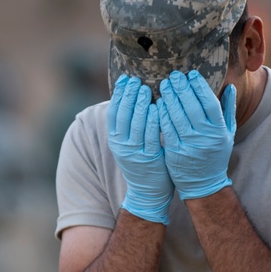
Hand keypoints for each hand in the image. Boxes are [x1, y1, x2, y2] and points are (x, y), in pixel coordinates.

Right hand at [107, 75, 173, 223]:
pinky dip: (152, 122)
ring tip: (146, 90)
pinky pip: (150, 137)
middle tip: (136, 81)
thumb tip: (132, 96)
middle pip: (122, 116)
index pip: (113, 112)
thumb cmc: (143, 161)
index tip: (125, 79)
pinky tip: (157, 109)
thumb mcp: (130, 142)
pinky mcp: (149, 160)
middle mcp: (121, 146)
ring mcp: (134, 153)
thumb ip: (131, 122)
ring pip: (135, 125)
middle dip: (129, 96)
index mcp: (115, 139)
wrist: (148, 191)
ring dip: (140, 106)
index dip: (119, 95)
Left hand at [158, 70, 235, 200]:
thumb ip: (228, 110)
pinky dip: (162, 115)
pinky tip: (159, 103)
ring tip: (165, 85)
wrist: (204, 183)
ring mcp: (190, 145)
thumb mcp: (227, 133)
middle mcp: (205, 137)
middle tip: (174, 75)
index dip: (200, 87)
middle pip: (192, 107)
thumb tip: (230, 86)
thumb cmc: (215, 155)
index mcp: (219, 130)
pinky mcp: (175, 152)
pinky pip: (167, 129)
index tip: (191, 74)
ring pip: (177, 117)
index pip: (210, 103)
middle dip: (182, 89)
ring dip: (170, 99)